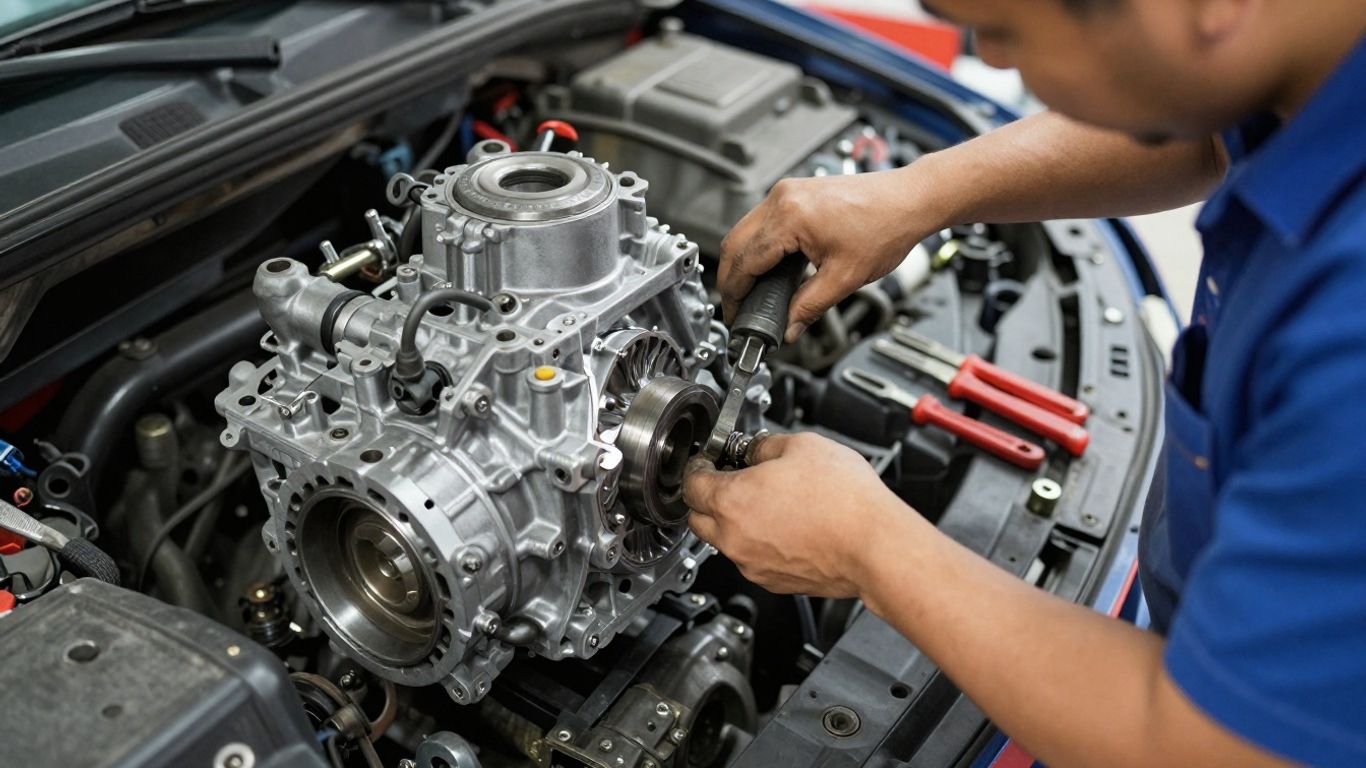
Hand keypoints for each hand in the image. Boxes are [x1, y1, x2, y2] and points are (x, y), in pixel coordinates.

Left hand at [682, 432, 910, 597]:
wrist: (874, 545)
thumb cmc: (844, 500)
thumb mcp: (802, 446)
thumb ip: (765, 446)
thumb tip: (756, 449)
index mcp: (731, 501)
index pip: (691, 484)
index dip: (699, 467)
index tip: (710, 461)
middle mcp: (734, 538)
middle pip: (698, 518)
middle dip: (708, 498)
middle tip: (732, 480)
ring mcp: (752, 563)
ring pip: (725, 541)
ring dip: (735, 522)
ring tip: (770, 502)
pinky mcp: (773, 581)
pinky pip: (752, 558)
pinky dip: (760, 542)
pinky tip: (787, 524)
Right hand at [718, 165, 947, 341]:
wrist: (910, 200)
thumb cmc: (887, 227)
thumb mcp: (844, 278)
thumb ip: (809, 307)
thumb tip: (789, 328)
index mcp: (790, 217)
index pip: (745, 260)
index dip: (735, 293)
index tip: (735, 314)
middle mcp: (782, 198)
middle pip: (735, 242)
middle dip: (731, 279)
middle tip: (736, 308)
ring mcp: (787, 192)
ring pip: (745, 230)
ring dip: (742, 261)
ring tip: (750, 292)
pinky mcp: (795, 192)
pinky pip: (762, 221)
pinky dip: (757, 246)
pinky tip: (766, 267)